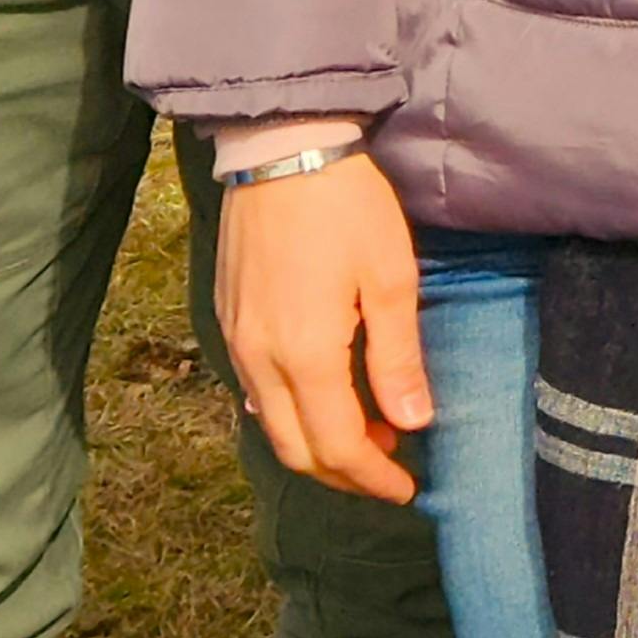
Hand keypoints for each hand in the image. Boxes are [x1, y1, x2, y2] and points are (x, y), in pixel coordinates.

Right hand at [216, 132, 432, 500]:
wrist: (281, 147)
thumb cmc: (346, 206)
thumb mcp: (390, 278)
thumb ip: (397, 358)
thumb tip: (411, 424)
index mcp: (303, 355)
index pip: (337, 445)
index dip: (373, 477)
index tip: (407, 490)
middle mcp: (258, 359)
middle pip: (295, 449)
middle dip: (343, 473)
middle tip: (389, 471)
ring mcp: (235, 341)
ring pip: (270, 424)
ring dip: (316, 443)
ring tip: (368, 433)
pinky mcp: (226, 319)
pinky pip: (253, 390)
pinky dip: (290, 412)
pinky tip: (324, 396)